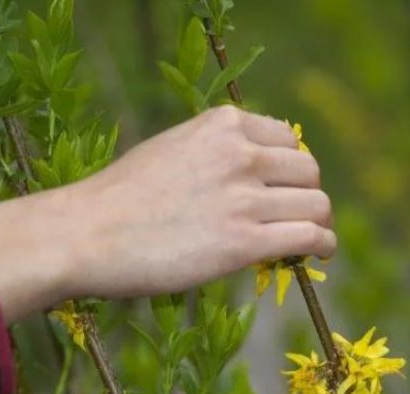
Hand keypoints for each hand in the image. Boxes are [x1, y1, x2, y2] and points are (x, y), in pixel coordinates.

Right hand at [0, 106, 335, 322]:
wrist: (87, 233)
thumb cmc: (119, 198)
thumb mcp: (172, 148)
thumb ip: (215, 153)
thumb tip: (252, 172)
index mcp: (223, 124)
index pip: (287, 139)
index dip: (290, 168)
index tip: (283, 189)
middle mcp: (240, 153)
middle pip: (308, 171)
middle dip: (306, 195)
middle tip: (296, 217)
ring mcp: (245, 198)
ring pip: (317, 205)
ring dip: (319, 223)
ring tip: (312, 239)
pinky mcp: (245, 242)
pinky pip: (310, 236)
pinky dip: (323, 245)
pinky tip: (319, 253)